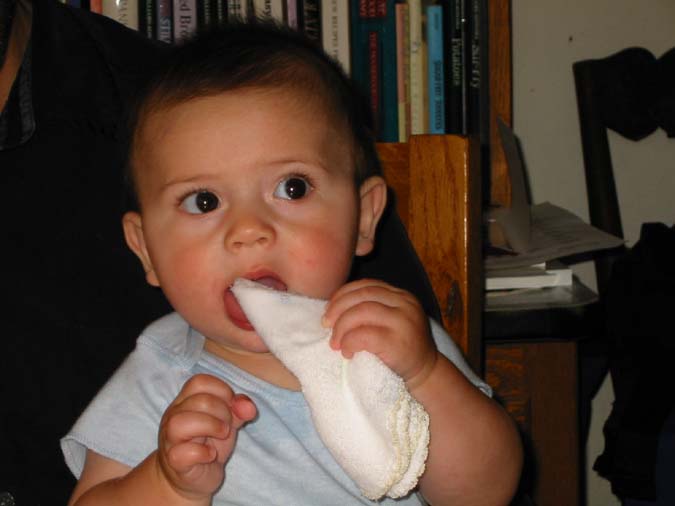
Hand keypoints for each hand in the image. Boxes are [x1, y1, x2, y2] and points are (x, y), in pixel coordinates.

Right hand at [157, 374, 256, 500]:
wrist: (193, 478)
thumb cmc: (208, 444)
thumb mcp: (227, 421)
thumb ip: (239, 409)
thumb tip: (249, 407)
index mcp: (185, 401)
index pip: (199, 381)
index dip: (222, 390)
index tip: (231, 407)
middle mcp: (173, 416)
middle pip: (198, 401)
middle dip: (222, 412)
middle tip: (226, 427)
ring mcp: (170, 439)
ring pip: (181, 423)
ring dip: (210, 426)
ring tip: (221, 435)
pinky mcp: (174, 462)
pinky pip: (182, 453)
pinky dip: (202, 452)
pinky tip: (210, 455)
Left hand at [323, 279, 437, 388]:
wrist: (426, 375)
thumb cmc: (400, 350)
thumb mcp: (390, 322)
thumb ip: (371, 310)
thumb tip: (332, 310)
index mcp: (401, 296)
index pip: (366, 285)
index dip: (343, 295)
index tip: (329, 310)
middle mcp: (405, 303)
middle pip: (362, 295)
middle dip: (338, 309)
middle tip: (326, 326)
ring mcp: (404, 321)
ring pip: (362, 311)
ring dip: (341, 327)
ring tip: (335, 343)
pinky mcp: (397, 342)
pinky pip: (364, 335)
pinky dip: (349, 341)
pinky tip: (347, 352)